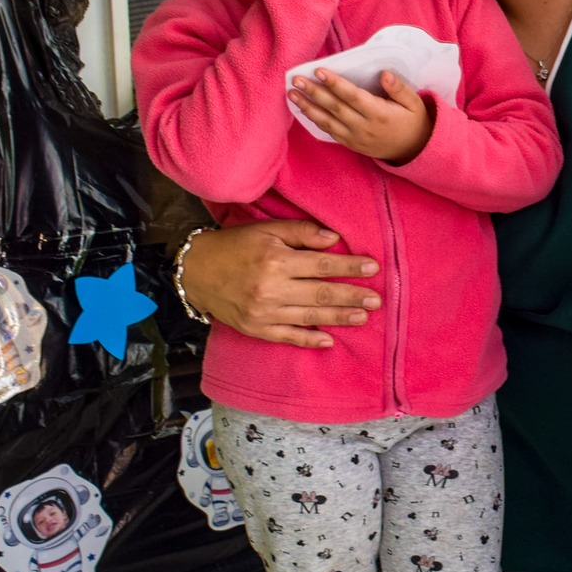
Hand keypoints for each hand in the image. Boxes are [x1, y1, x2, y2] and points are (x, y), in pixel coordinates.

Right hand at [179, 220, 380, 348]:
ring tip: (363, 317)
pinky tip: (329, 341)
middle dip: (352, 296)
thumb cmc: (234, 246)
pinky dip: (309, 341)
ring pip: (310, 317)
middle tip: (377, 300)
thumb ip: (301, 233)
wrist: (194, 272)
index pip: (323, 264)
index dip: (350, 267)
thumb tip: (334, 239)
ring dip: (339, 318)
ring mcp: (263, 313)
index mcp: (276, 260)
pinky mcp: (256, 329)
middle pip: (321, 294)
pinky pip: (288, 337)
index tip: (373, 268)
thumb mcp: (266, 230)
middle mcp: (271, 288)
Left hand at [289, 69, 433, 164]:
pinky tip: (303, 110)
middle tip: (296, 80)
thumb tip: (384, 74)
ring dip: (308, 107)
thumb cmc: (413, 121)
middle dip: (314, 93)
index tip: (319, 71)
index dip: (335, 84)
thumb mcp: (414, 103)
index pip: (352, 96)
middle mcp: (364, 127)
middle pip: (335, 107)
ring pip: (327, 121)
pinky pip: (329, 132)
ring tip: (292, 95)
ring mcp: (355, 138)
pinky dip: (315, 121)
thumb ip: (398, 88)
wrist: (414, 151)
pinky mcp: (351, 144)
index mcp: (379, 113)